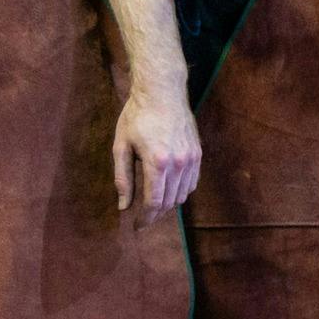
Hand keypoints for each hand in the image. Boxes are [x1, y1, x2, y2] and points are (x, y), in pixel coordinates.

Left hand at [113, 87, 200, 224]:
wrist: (162, 91)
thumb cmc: (136, 116)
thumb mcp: (121, 145)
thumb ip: (122, 178)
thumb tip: (124, 206)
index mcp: (157, 162)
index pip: (154, 203)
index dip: (145, 219)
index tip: (136, 226)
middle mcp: (178, 163)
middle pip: (169, 203)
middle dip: (154, 214)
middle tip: (141, 218)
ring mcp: (191, 159)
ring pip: (182, 196)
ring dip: (167, 204)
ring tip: (152, 203)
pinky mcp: (198, 154)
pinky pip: (191, 183)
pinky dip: (180, 191)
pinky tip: (167, 188)